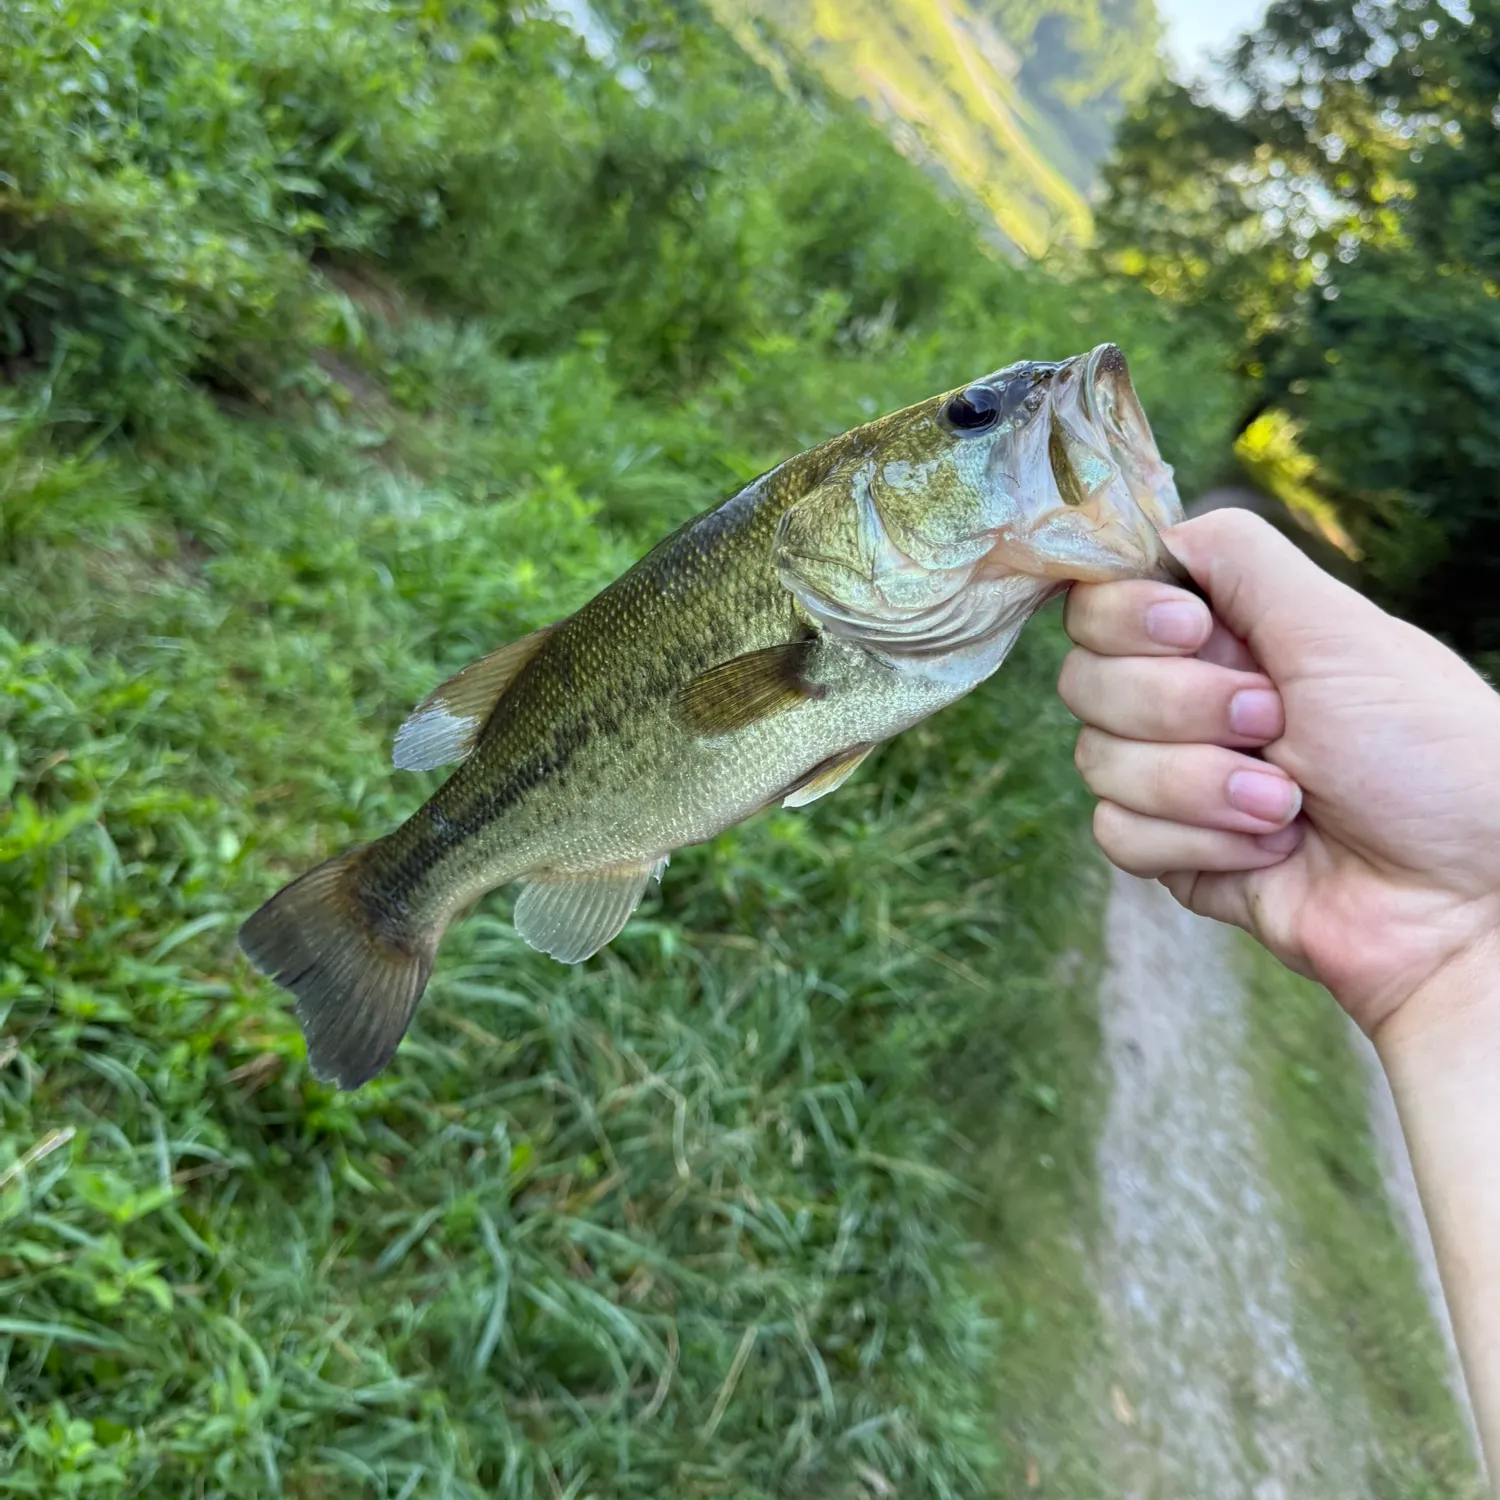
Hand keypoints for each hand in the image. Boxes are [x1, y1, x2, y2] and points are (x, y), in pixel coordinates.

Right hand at [1057, 507, 1499, 1039]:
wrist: (1464, 897)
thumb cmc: (1427, 754)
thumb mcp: (1339, 630)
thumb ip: (1238, 559)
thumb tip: (1152, 532)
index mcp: (1228, 632)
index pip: (1103, 599)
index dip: (1126, 616)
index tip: (1192, 631)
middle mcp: (1191, 697)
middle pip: (1086, 678)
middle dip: (1180, 708)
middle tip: (1274, 723)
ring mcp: (1176, 777)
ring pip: (1097, 760)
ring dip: (1199, 785)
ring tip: (1290, 803)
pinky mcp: (1175, 853)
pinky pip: (1117, 833)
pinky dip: (1195, 842)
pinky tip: (1269, 851)